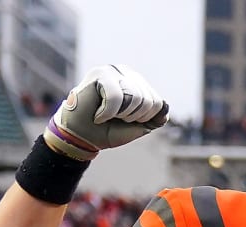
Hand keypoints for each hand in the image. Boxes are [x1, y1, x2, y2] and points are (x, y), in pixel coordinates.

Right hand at [44, 65, 168, 160]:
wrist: (80, 136)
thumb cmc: (106, 130)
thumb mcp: (136, 127)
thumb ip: (154, 119)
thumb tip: (165, 106)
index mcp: (138, 85)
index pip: (158, 103)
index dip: (144, 119)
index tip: (126, 121)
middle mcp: (128, 74)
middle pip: (148, 101)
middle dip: (132, 117)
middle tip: (115, 118)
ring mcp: (114, 71)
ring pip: (135, 98)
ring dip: (120, 114)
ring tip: (106, 114)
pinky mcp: (100, 74)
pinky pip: (116, 97)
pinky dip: (107, 113)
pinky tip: (98, 114)